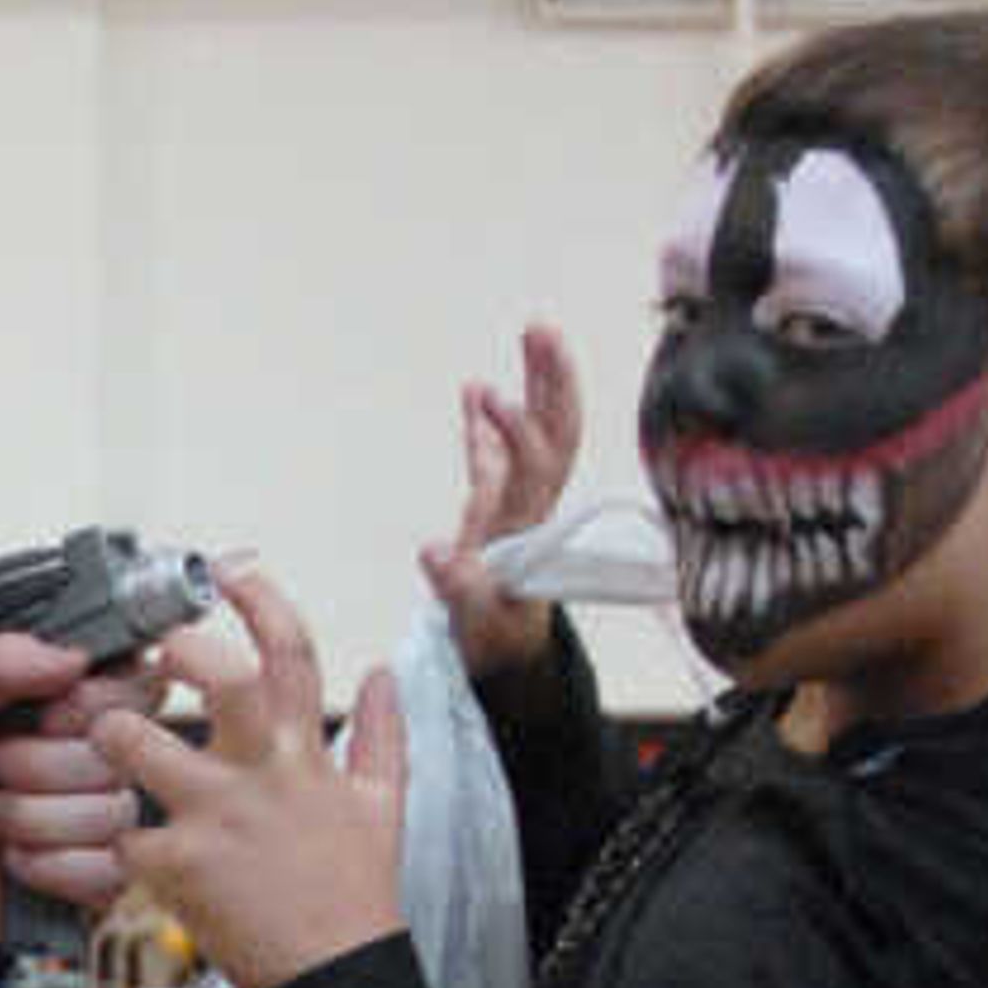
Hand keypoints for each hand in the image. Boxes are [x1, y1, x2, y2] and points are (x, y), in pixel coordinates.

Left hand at [0, 627, 146, 941]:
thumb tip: (74, 657)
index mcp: (76, 700)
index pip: (134, 686)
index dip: (80, 707)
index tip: (39, 717)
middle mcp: (103, 757)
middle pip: (115, 755)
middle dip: (32, 766)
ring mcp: (110, 819)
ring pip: (105, 814)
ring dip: (28, 819)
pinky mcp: (106, 875)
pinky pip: (103, 870)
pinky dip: (42, 866)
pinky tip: (16, 856)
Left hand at [94, 568, 404, 987]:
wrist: (334, 981)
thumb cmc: (354, 899)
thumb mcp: (386, 808)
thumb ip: (383, 734)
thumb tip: (382, 676)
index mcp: (308, 754)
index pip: (292, 653)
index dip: (262, 600)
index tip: (232, 573)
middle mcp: (261, 775)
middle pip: (217, 678)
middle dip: (175, 649)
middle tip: (149, 651)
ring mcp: (214, 817)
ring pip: (138, 742)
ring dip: (107, 730)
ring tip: (100, 733)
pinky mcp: (175, 866)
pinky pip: (113, 829)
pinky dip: (95, 828)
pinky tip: (91, 828)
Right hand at [421, 323, 581, 680]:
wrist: (506, 657)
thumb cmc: (496, 641)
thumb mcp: (477, 623)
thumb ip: (458, 588)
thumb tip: (432, 552)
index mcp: (528, 527)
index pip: (534, 466)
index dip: (518, 431)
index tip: (497, 399)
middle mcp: (530, 506)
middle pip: (555, 432)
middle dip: (554, 381)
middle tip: (542, 331)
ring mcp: (515, 502)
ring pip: (535, 434)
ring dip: (536, 385)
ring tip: (531, 333)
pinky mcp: (496, 509)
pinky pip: (495, 456)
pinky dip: (488, 423)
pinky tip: (473, 390)